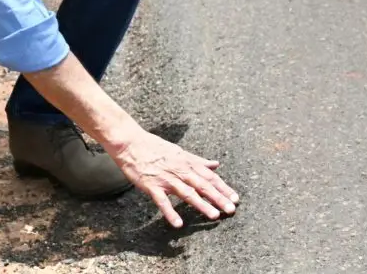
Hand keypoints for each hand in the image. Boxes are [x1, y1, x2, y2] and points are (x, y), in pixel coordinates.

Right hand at [109, 128, 239, 227]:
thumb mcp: (180, 152)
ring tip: (214, 216)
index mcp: (187, 162)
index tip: (235, 199)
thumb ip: (198, 160)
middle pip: (203, 185)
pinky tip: (178, 223)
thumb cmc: (155, 147)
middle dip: (218, 197)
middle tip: (231, 209)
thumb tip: (215, 164)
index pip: (210, 176)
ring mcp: (166, 179)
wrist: (131, 143)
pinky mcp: (151, 186)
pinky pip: (162, 201)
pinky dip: (170, 212)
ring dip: (201, 205)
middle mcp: (180, 170)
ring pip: (187, 193)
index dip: (223, 187)